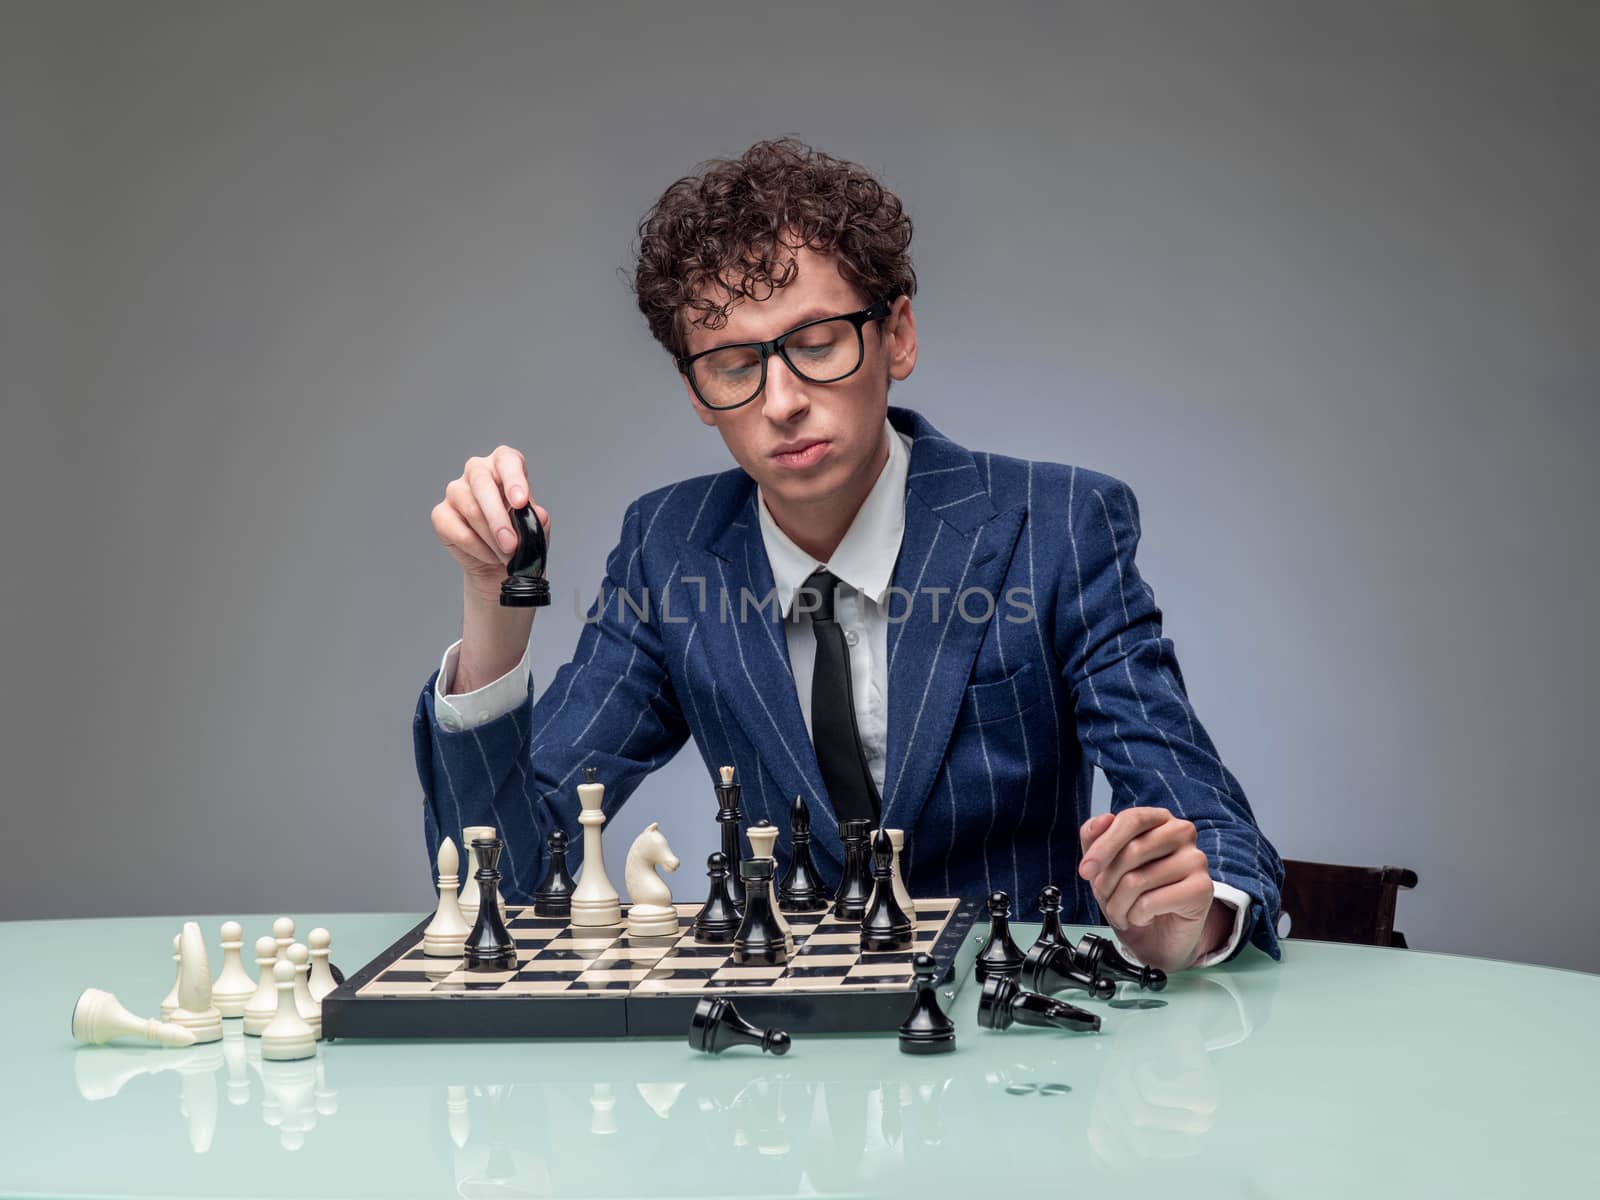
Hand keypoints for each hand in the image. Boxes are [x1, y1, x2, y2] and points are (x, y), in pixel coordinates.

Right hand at [431, 446, 551, 600]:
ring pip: (471, 510)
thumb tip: (538, 515)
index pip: (507, 460)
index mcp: (504, 465)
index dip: (514, 479)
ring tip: (506, 555)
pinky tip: (489, 555)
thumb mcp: (535, 527)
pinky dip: (477, 548)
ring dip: (492, 539)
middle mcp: (477, 471)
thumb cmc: (519, 537)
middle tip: (511, 544)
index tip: (520, 503)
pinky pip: (458, 530)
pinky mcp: (441, 514)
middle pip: (482, 483)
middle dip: (498, 517)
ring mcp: (456, 491)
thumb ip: (537, 518)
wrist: (499, 564)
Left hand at [1078, 808, 1225, 971]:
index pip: (1131, 819)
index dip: (1103, 846)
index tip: (1086, 870)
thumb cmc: (1133, 895)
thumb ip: (1095, 838)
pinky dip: (1136, 916)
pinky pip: (1151, 902)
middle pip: (1133, 850)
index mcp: (1159, 819)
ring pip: (1137, 880)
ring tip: (1123, 912)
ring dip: (1118, 905)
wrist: (1158, 936)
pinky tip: (1143, 917)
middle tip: (1106, 899)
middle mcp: (1182, 832)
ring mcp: (1196, 859)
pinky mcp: (1202, 888)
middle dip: (1107, 882)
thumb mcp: (1105, 865)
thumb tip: (1101, 820)